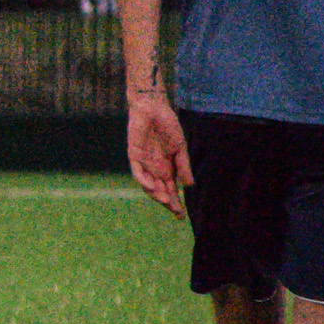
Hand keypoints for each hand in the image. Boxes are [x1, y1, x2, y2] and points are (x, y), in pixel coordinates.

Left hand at [126, 93, 191, 217]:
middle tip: (176, 214)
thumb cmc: (167, 126)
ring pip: (148, 185)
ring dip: (156, 194)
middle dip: (168, 203)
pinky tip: (152, 187)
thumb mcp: (180, 147)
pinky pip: (137, 172)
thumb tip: (189, 185)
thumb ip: (183, 165)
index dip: (176, 202)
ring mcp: (144, 163)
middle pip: (160, 191)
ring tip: (167, 202)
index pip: (170, 189)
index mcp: (167, 167)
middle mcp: (155, 168)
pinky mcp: (134, 155)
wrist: (153, 108)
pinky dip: (144, 180)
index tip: (181, 215)